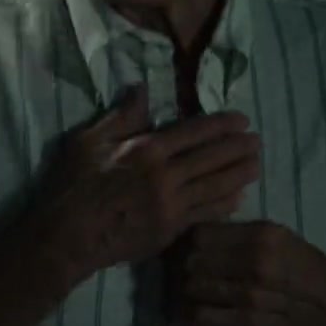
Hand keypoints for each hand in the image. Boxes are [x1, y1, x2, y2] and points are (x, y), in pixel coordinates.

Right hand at [35, 86, 261, 278]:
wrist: (66, 237)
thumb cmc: (72, 185)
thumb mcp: (88, 140)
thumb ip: (121, 116)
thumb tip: (142, 88)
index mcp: (147, 150)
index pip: (195, 132)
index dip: (222, 125)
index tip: (242, 120)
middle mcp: (165, 177)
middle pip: (212, 159)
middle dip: (239, 148)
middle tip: (258, 141)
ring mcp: (171, 206)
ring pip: (215, 187)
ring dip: (239, 175)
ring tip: (258, 166)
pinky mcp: (170, 231)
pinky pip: (205, 215)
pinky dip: (225, 205)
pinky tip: (238, 199)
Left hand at [172, 221, 325, 325]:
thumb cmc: (310, 269)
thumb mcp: (280, 237)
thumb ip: (241, 233)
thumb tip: (196, 232)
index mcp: (263, 233)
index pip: (201, 232)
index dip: (184, 239)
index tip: (181, 245)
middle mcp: (255, 261)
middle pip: (192, 259)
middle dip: (178, 265)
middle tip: (176, 269)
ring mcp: (252, 295)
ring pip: (193, 288)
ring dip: (182, 289)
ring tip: (183, 289)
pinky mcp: (251, 324)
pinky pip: (204, 317)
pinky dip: (191, 313)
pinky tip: (192, 310)